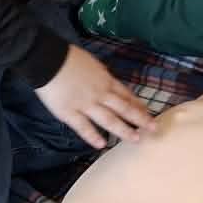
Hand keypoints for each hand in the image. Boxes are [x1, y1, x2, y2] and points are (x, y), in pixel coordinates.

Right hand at [36, 45, 154, 147]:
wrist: (48, 59)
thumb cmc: (68, 58)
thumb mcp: (92, 64)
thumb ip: (101, 76)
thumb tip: (108, 82)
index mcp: (105, 80)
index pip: (126, 95)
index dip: (139, 106)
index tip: (149, 114)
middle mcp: (100, 93)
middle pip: (124, 108)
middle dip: (140, 119)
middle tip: (154, 128)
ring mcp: (85, 104)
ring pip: (108, 119)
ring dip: (123, 130)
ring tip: (135, 139)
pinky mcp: (69, 112)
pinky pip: (83, 127)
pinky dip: (92, 136)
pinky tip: (101, 145)